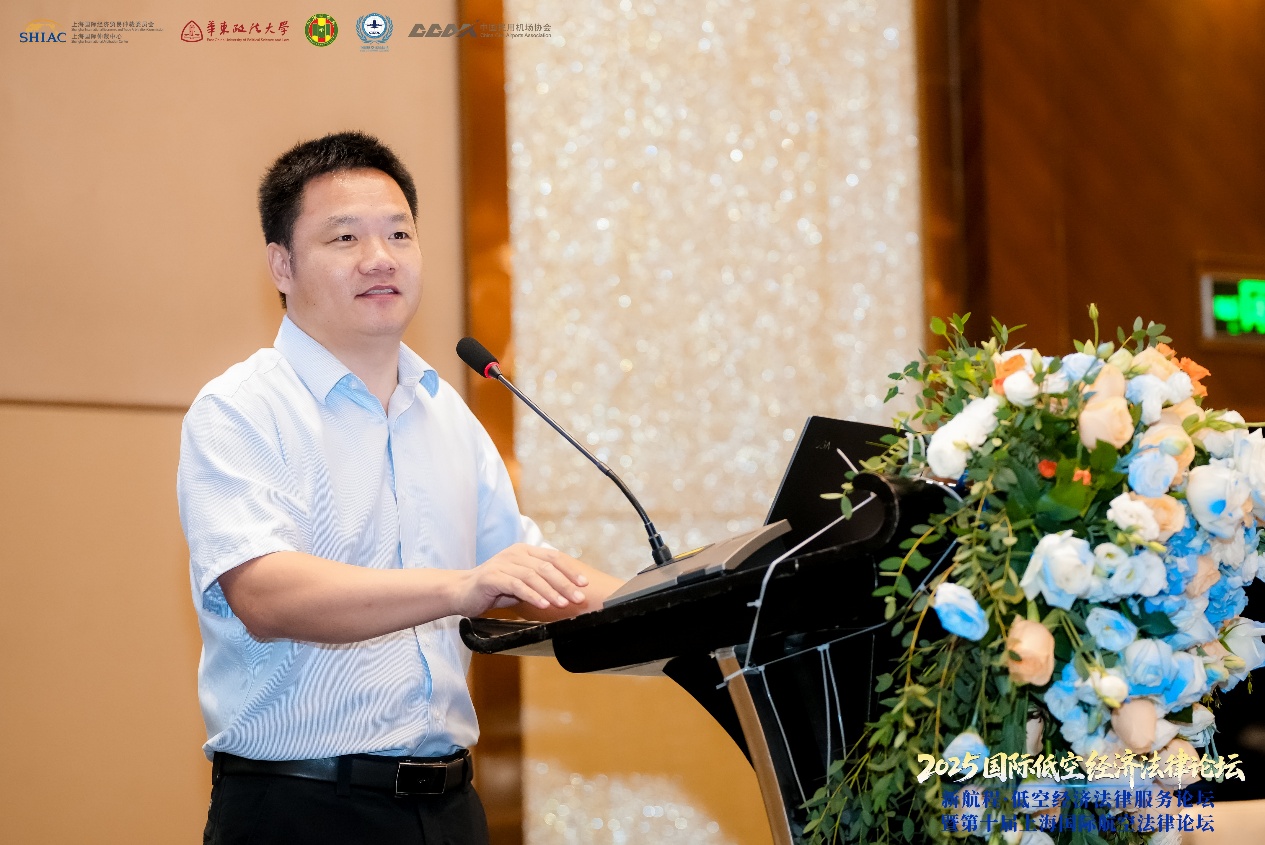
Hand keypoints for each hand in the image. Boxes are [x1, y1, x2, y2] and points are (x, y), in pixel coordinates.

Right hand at [453, 544, 589, 616]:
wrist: (461, 592)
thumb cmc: (494, 589)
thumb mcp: (521, 583)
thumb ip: (540, 582)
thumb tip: (568, 592)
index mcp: (524, 551)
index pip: (552, 557)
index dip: (570, 570)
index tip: (584, 584)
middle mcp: (514, 553)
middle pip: (546, 567)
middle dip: (565, 583)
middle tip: (578, 598)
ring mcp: (502, 563)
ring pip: (533, 576)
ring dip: (551, 591)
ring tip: (563, 604)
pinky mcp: (491, 577)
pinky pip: (516, 585)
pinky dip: (532, 595)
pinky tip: (543, 605)